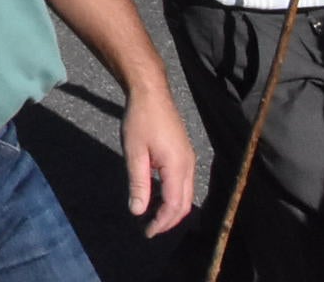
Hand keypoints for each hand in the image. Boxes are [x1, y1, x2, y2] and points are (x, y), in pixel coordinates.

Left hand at [123, 85, 196, 234]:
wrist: (151, 92)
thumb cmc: (140, 120)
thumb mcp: (134, 152)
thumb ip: (138, 183)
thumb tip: (138, 211)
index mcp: (178, 167)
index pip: (173, 205)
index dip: (161, 222)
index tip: (147, 232)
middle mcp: (189, 166)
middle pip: (184, 203)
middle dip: (168, 220)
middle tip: (150, 229)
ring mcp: (189, 159)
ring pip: (186, 194)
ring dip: (172, 209)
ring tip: (153, 217)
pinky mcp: (185, 154)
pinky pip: (184, 183)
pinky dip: (173, 196)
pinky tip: (158, 196)